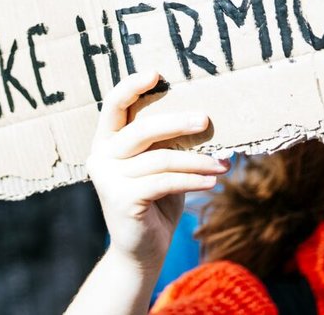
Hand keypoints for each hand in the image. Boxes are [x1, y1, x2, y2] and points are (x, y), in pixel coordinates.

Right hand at [88, 70, 227, 275]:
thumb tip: (202, 117)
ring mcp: (107, 178)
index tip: (157, 73)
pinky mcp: (121, 199)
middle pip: (141, 129)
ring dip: (197, 160)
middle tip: (206, 120)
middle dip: (177, 122)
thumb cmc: (155, 200)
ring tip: (223, 163)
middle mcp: (100, 156)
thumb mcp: (158, 164)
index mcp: (106, 141)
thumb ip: (165, 142)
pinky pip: (165, 181)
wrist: (141, 250)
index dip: (132, 86)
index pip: (113, 105)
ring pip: (160, 158)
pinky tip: (213, 181)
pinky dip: (193, 180)